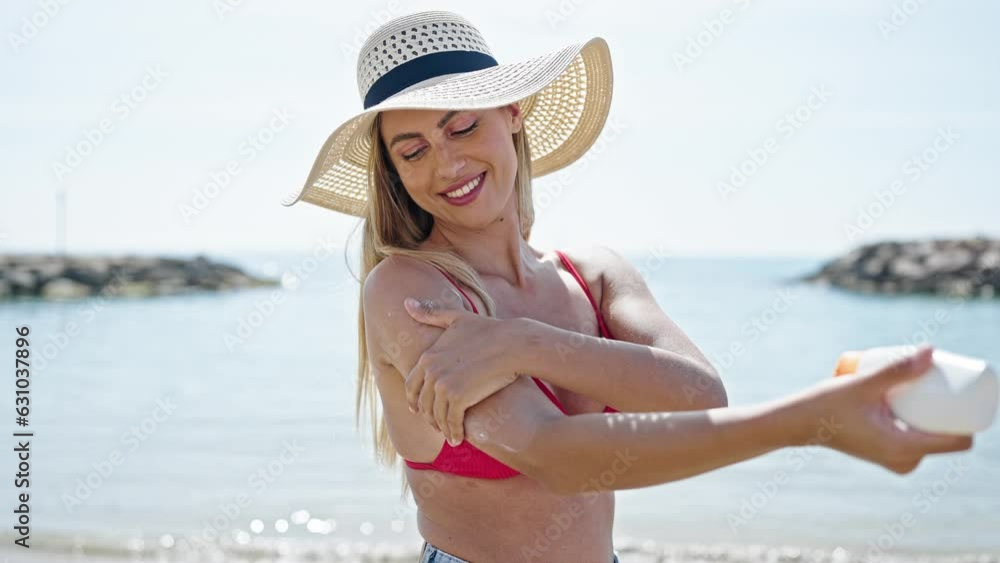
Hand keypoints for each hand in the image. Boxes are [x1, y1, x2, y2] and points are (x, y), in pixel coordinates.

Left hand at [403, 297, 520, 445]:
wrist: (513, 344)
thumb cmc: (490, 330)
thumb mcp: (456, 318)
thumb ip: (431, 313)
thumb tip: (406, 302)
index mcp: (427, 356)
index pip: (412, 385)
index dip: (415, 400)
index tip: (420, 410)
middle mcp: (431, 371)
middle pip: (423, 403)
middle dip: (429, 417)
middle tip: (438, 426)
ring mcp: (443, 385)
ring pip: (435, 415)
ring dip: (442, 428)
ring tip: (450, 435)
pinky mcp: (458, 398)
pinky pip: (450, 422)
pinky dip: (453, 432)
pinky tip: (459, 438)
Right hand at [790, 345, 972, 473]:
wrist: (797, 423)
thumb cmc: (826, 405)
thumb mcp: (862, 385)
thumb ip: (896, 370)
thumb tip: (932, 351)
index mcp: (904, 450)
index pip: (958, 441)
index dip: (970, 417)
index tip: (964, 390)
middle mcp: (903, 460)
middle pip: (947, 437)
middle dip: (952, 410)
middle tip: (942, 379)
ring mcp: (894, 460)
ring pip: (931, 437)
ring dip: (935, 415)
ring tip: (928, 384)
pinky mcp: (885, 454)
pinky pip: (917, 439)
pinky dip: (921, 422)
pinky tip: (919, 401)